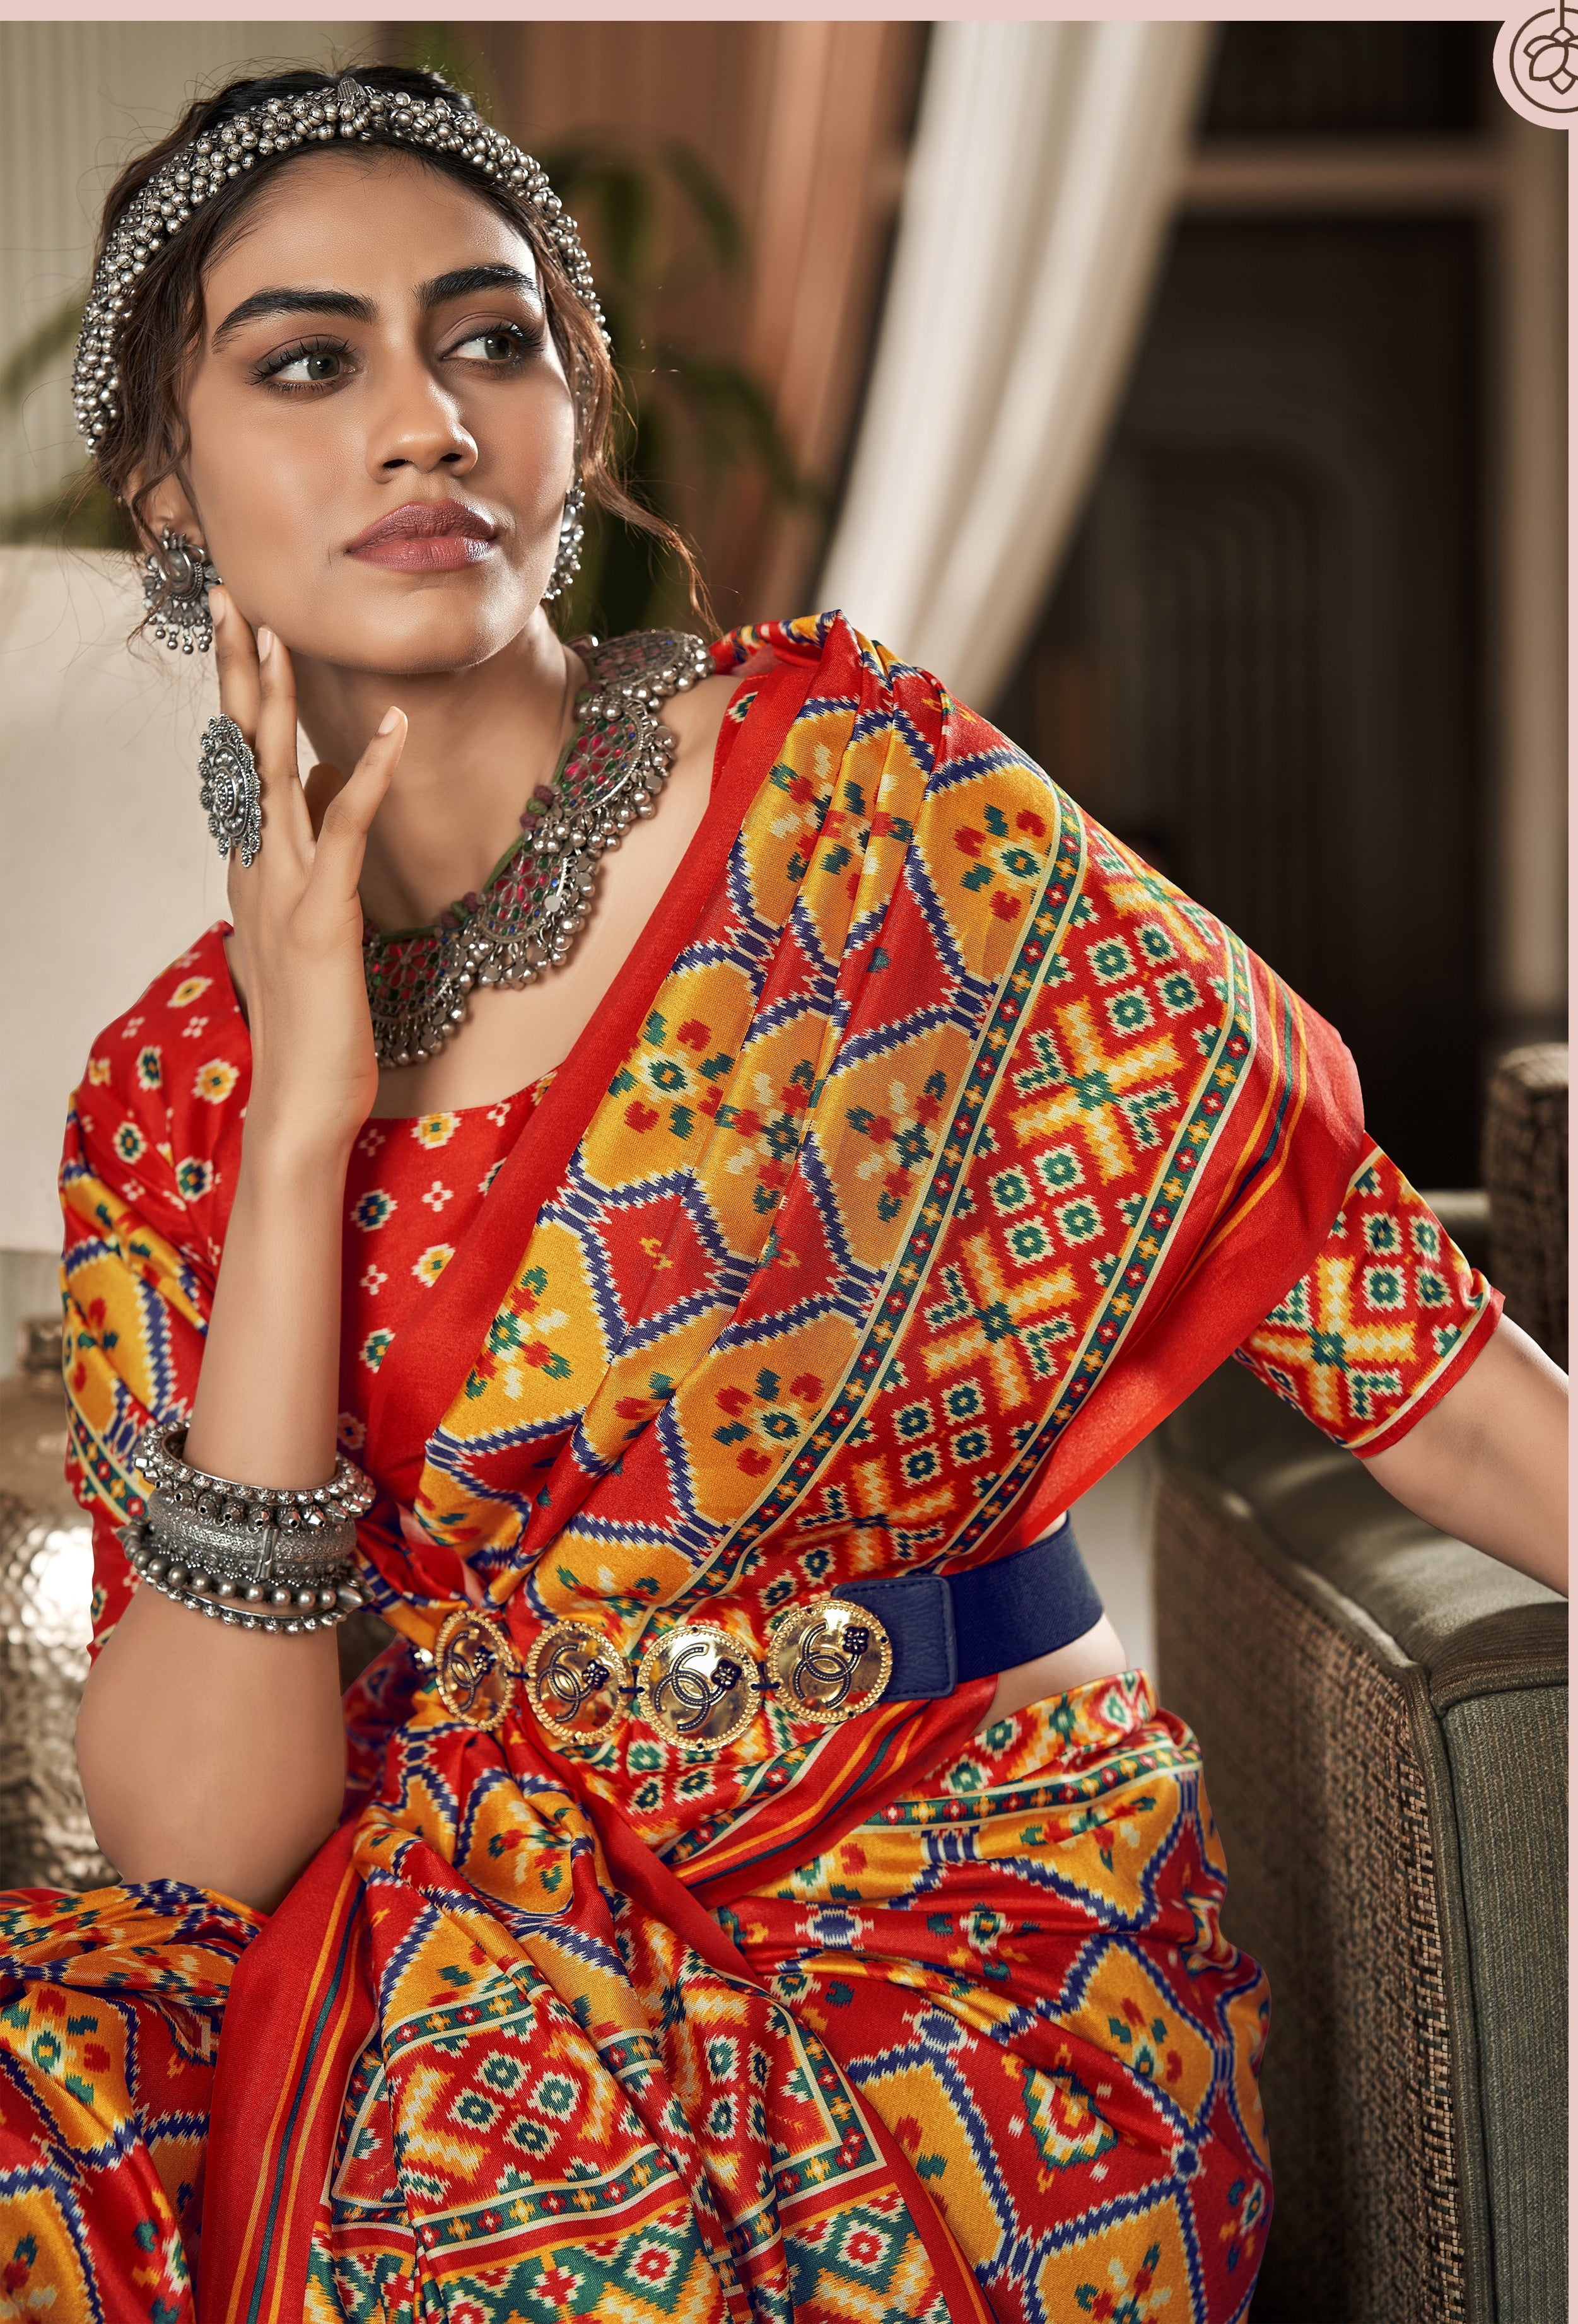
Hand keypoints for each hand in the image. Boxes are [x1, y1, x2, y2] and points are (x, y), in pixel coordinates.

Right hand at [211, 589, 405, 1158]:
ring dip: (278, 701)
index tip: (243, 628)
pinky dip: (368, 775)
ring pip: (277, 775)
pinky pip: (345, 831)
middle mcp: (257, 868)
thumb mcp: (311, 923)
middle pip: (242, 752)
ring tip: (279, 630)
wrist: (302, 1101)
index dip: (241, 695)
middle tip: (229, 597)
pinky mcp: (324, 918)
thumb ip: (311, 857)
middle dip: (238, 671)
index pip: (242, 764)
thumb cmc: (316, 1022)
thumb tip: (328, 788)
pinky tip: (391, 729)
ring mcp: (284, 890)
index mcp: (253, 868)